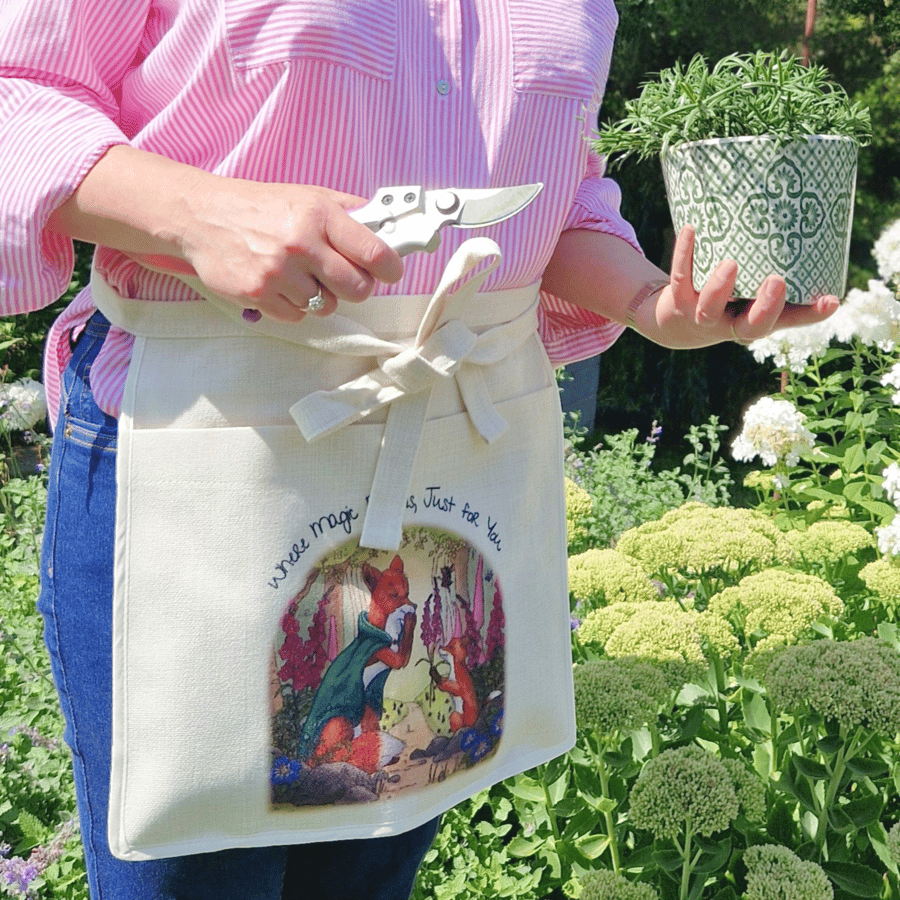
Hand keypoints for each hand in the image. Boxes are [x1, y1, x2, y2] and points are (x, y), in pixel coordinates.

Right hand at [174, 180, 403, 321]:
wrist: (202, 216)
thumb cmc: (261, 207)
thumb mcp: (308, 196)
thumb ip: (349, 213)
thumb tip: (389, 228)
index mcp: (320, 215)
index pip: (375, 253)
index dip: (391, 268)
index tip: (390, 271)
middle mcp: (301, 243)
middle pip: (357, 289)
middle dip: (355, 287)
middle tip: (342, 277)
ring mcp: (278, 272)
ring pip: (326, 307)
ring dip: (318, 296)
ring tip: (299, 275)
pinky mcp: (258, 294)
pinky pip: (298, 317)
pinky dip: (293, 306)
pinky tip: (279, 284)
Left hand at [658, 225, 839, 344]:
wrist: (677, 323)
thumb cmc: (729, 302)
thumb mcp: (755, 295)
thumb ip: (781, 278)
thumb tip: (819, 237)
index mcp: (757, 322)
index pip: (790, 321)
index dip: (810, 314)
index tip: (831, 300)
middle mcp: (732, 324)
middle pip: (752, 327)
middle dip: (766, 308)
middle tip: (778, 281)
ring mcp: (702, 315)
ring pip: (709, 309)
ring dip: (720, 288)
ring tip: (731, 263)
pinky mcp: (678, 301)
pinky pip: (680, 279)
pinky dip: (684, 254)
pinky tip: (691, 229)